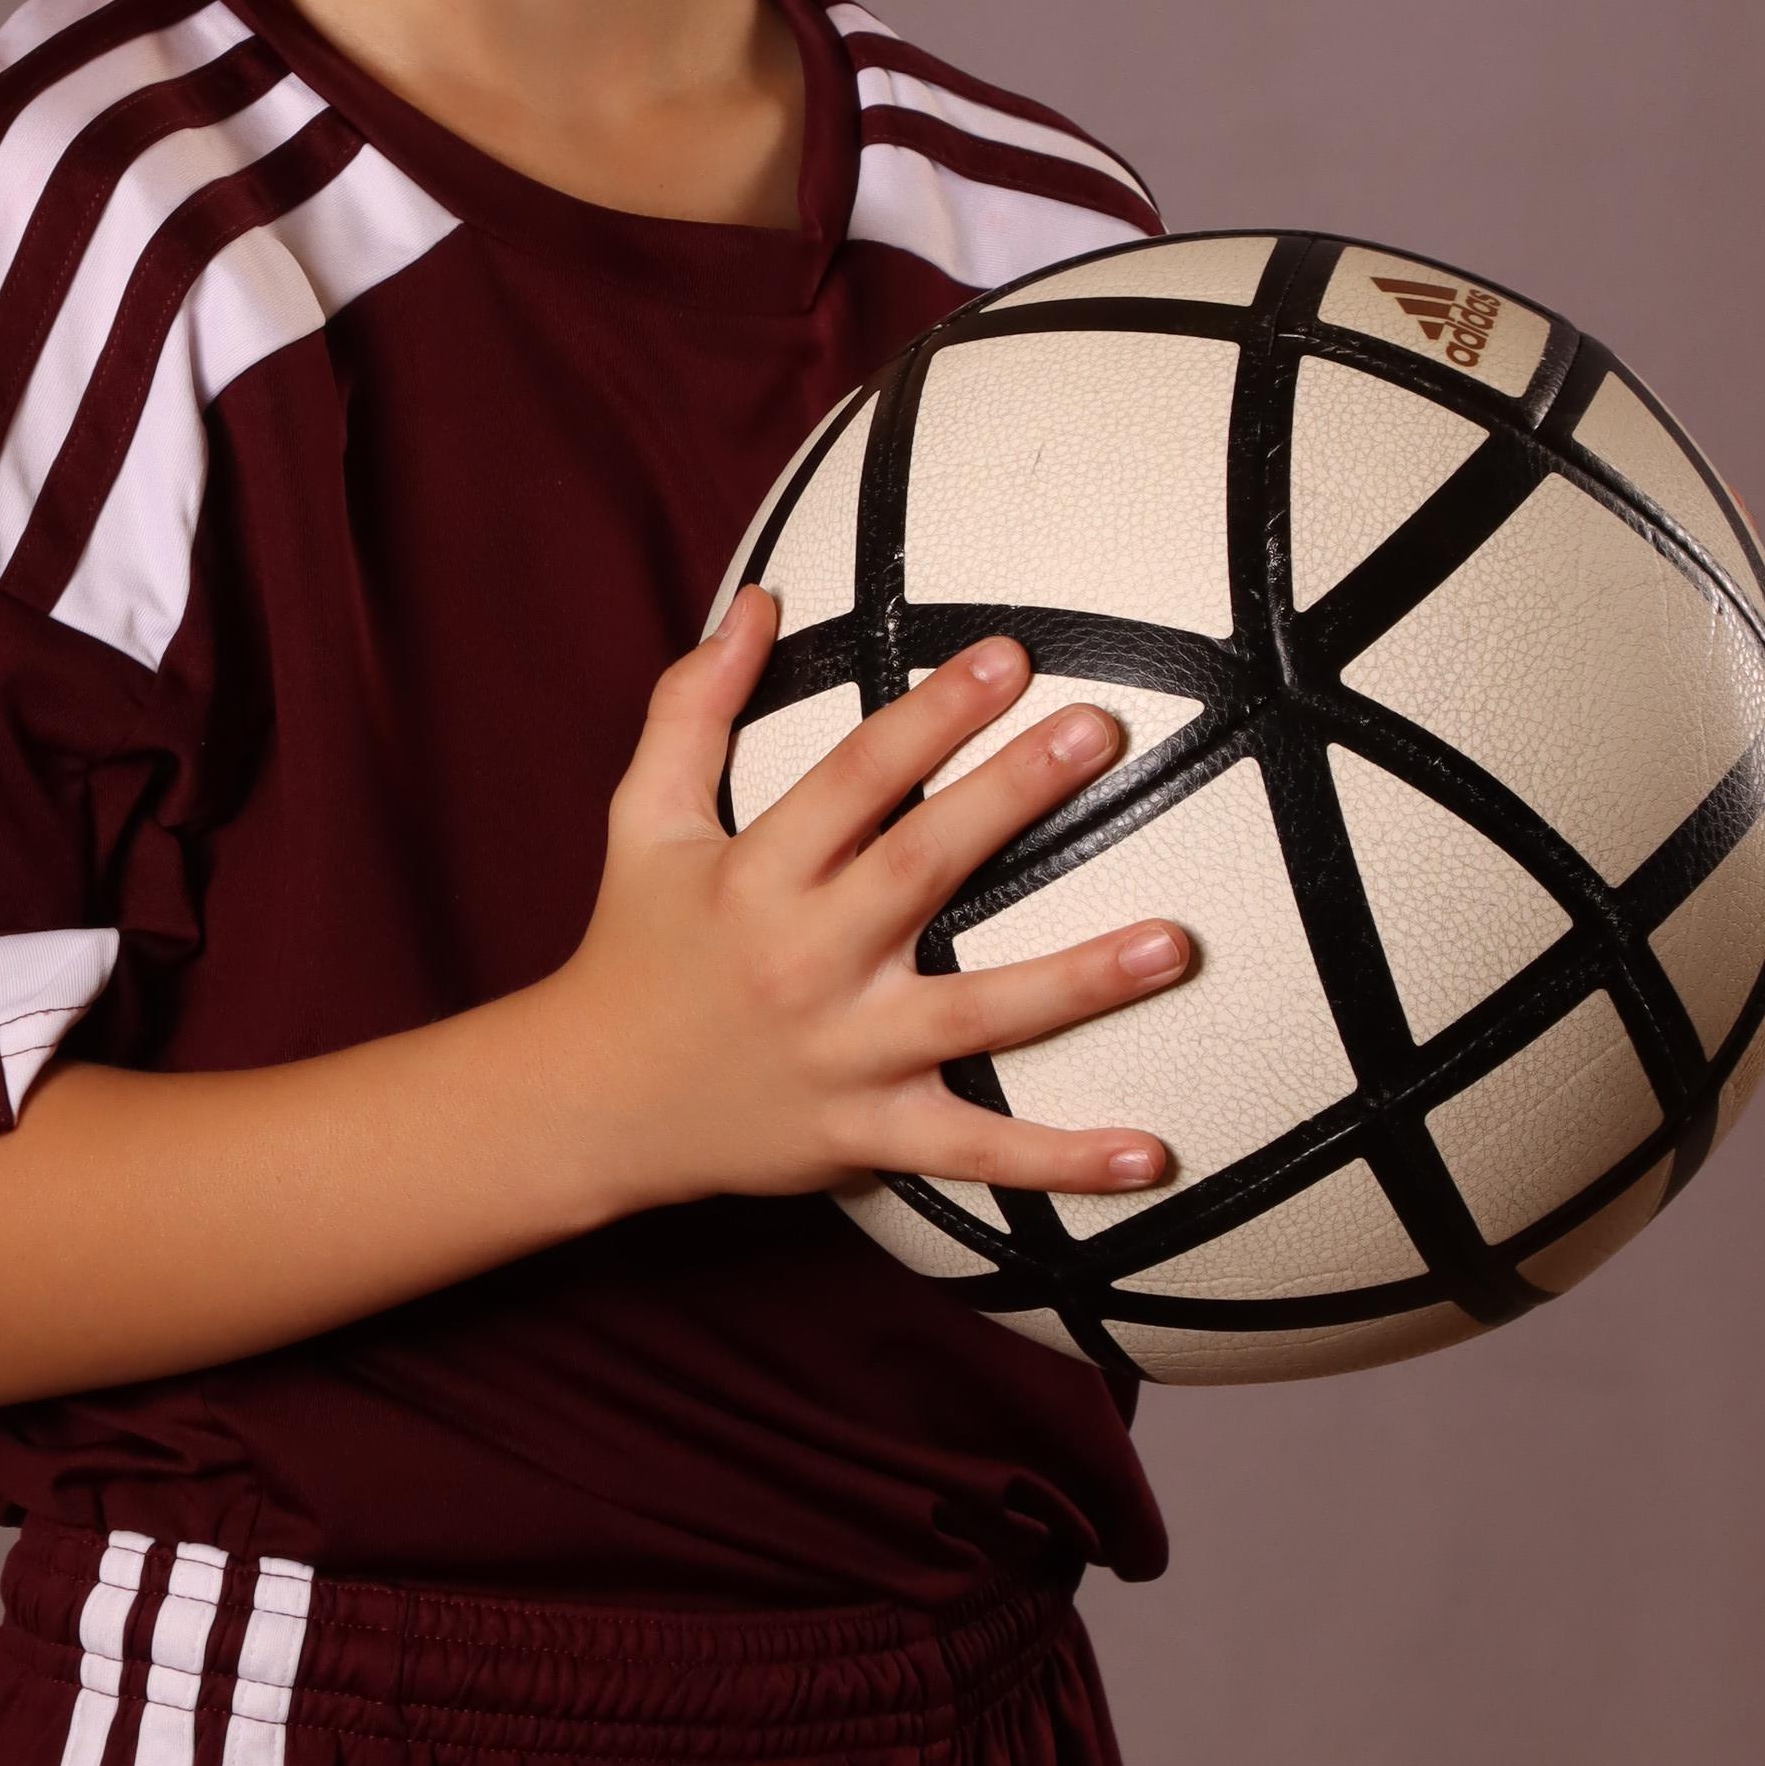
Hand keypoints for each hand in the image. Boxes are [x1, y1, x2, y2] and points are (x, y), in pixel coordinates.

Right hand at [549, 589, 1192, 1210]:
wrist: (590, 1106)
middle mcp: (804, 960)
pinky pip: (976, 1152)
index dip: (932, 714)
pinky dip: (1063, 1163)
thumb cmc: (634, 945)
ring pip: (974, 1017)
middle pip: (921, 869)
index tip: (1010, 654)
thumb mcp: (645, 819)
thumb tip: (760, 602)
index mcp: (756, 875)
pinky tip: (1154, 1156)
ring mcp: (843, 1056)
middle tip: (1100, 732)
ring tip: (1174, 942)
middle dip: (1011, 797)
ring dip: (1079, 983)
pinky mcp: (868, 1137)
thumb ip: (693, 707)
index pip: (855, 777)